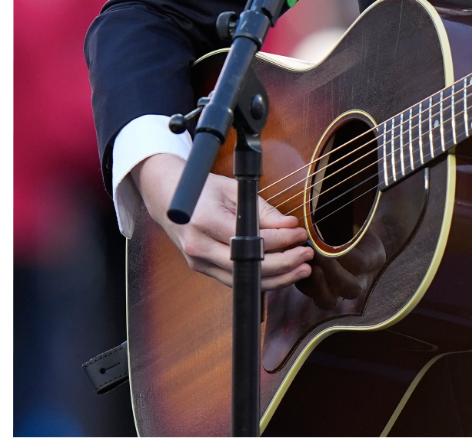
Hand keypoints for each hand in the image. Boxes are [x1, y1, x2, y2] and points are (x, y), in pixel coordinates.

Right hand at [133, 152, 313, 288]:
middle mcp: (199, 246)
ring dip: (277, 278)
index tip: (300, 234)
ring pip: (244, 281)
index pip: (252, 241)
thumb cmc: (201, 189)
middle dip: (284, 264)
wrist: (165, 195)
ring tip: (301, 268)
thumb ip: (263, 210)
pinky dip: (260, 278)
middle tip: (306, 255)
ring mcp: (198, 261)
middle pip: (249, 267)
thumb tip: (289, 225)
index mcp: (205, 221)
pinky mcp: (201, 269)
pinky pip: (235, 280)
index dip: (281, 241)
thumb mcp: (233, 190)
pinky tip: (280, 272)